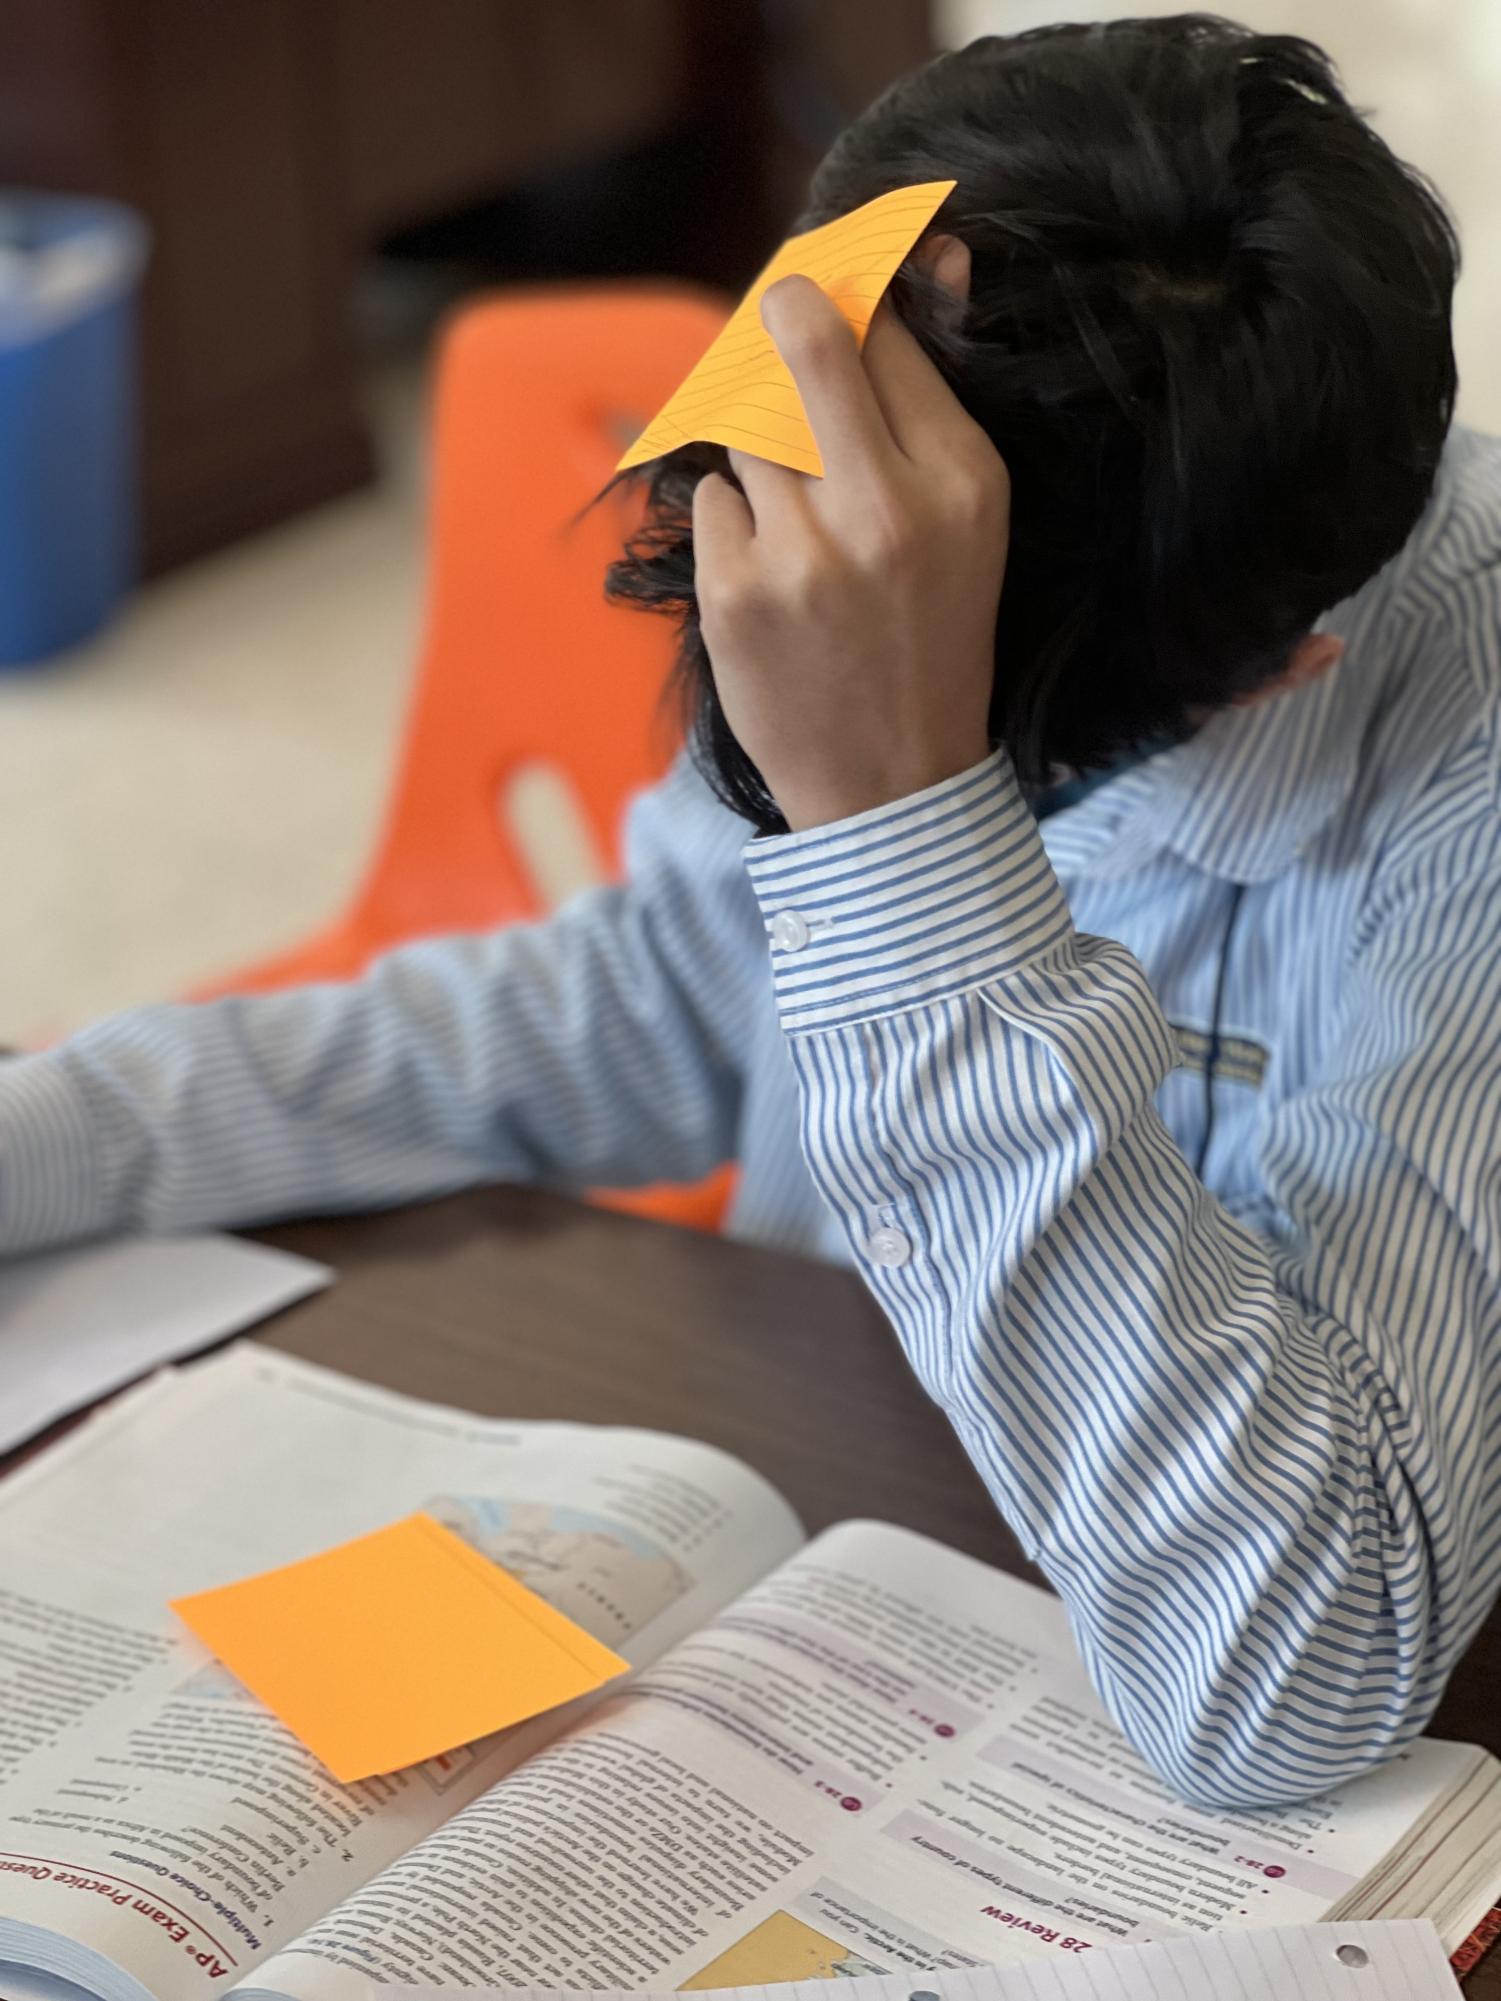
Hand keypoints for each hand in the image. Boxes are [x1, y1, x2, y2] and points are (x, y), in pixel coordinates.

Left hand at [691, 238, 1009, 832]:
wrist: (893, 782)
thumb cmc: (933, 639)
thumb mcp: (974, 520)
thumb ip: (935, 395)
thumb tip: (930, 251)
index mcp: (960, 480)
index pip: (880, 325)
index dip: (843, 282)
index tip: (829, 273)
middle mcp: (883, 507)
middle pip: (796, 334)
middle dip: (776, 308)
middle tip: (775, 311)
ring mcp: (801, 551)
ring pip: (741, 420)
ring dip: (756, 439)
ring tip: (796, 500)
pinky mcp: (734, 593)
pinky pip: (711, 496)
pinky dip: (733, 518)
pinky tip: (771, 568)